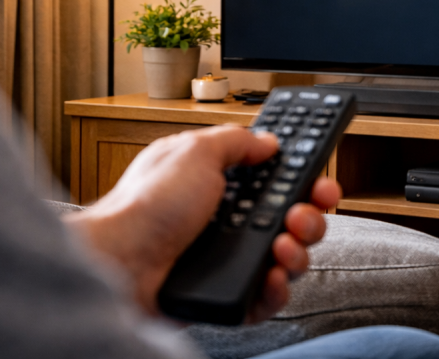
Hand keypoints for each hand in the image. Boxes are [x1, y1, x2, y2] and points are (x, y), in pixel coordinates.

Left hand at [64, 124, 340, 318]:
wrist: (118, 261)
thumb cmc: (144, 206)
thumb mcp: (193, 152)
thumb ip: (235, 141)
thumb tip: (267, 141)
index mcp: (222, 185)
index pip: (278, 180)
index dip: (305, 179)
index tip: (320, 179)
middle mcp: (229, 222)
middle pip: (292, 219)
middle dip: (310, 214)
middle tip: (301, 212)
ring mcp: (230, 259)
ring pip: (289, 257)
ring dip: (298, 250)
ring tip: (282, 244)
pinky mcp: (228, 294)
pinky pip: (269, 297)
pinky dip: (277, 287)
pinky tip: (270, 275)